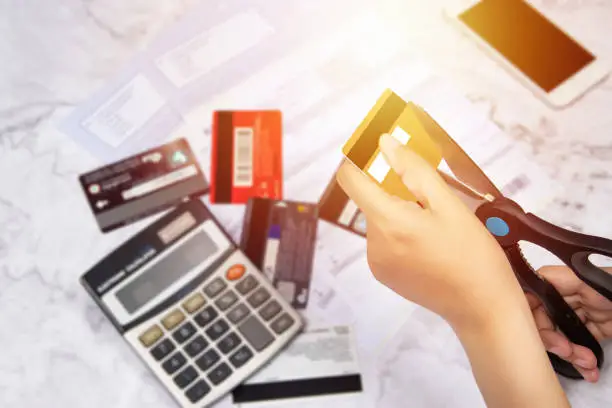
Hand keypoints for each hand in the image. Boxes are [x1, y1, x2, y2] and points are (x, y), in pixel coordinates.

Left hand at [336, 133, 528, 328]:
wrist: (483, 309)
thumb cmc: (473, 254)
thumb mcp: (449, 205)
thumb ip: (414, 171)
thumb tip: (384, 143)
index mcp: (387, 222)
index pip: (350, 179)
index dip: (361, 159)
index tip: (382, 152)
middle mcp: (372, 243)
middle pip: (371, 200)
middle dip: (396, 191)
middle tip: (434, 199)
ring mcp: (376, 262)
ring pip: (380, 219)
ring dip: (401, 213)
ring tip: (437, 227)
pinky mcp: (384, 275)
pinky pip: (385, 241)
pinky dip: (401, 233)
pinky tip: (430, 244)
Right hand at [528, 265, 611, 382]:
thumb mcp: (588, 280)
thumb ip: (559, 280)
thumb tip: (530, 279)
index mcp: (558, 282)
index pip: (528, 298)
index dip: (528, 317)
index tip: (539, 333)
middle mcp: (562, 299)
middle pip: (540, 323)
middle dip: (553, 342)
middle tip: (567, 350)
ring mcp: (576, 316)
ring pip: (558, 340)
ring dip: (571, 357)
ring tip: (588, 362)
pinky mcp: (589, 332)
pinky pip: (577, 350)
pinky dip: (581, 363)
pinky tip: (589, 370)